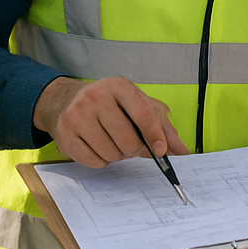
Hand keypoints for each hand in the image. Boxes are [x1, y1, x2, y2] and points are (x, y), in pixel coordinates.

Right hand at [33, 76, 188, 167]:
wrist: (65, 101)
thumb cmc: (109, 104)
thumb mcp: (137, 105)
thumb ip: (162, 126)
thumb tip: (182, 150)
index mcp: (119, 86)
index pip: (142, 113)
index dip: (154, 135)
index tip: (161, 150)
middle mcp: (96, 97)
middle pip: (127, 140)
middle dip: (134, 149)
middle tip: (130, 145)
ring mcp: (77, 115)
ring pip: (110, 153)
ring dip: (116, 155)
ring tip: (111, 142)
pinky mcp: (65, 134)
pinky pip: (93, 161)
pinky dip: (101, 161)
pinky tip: (97, 146)